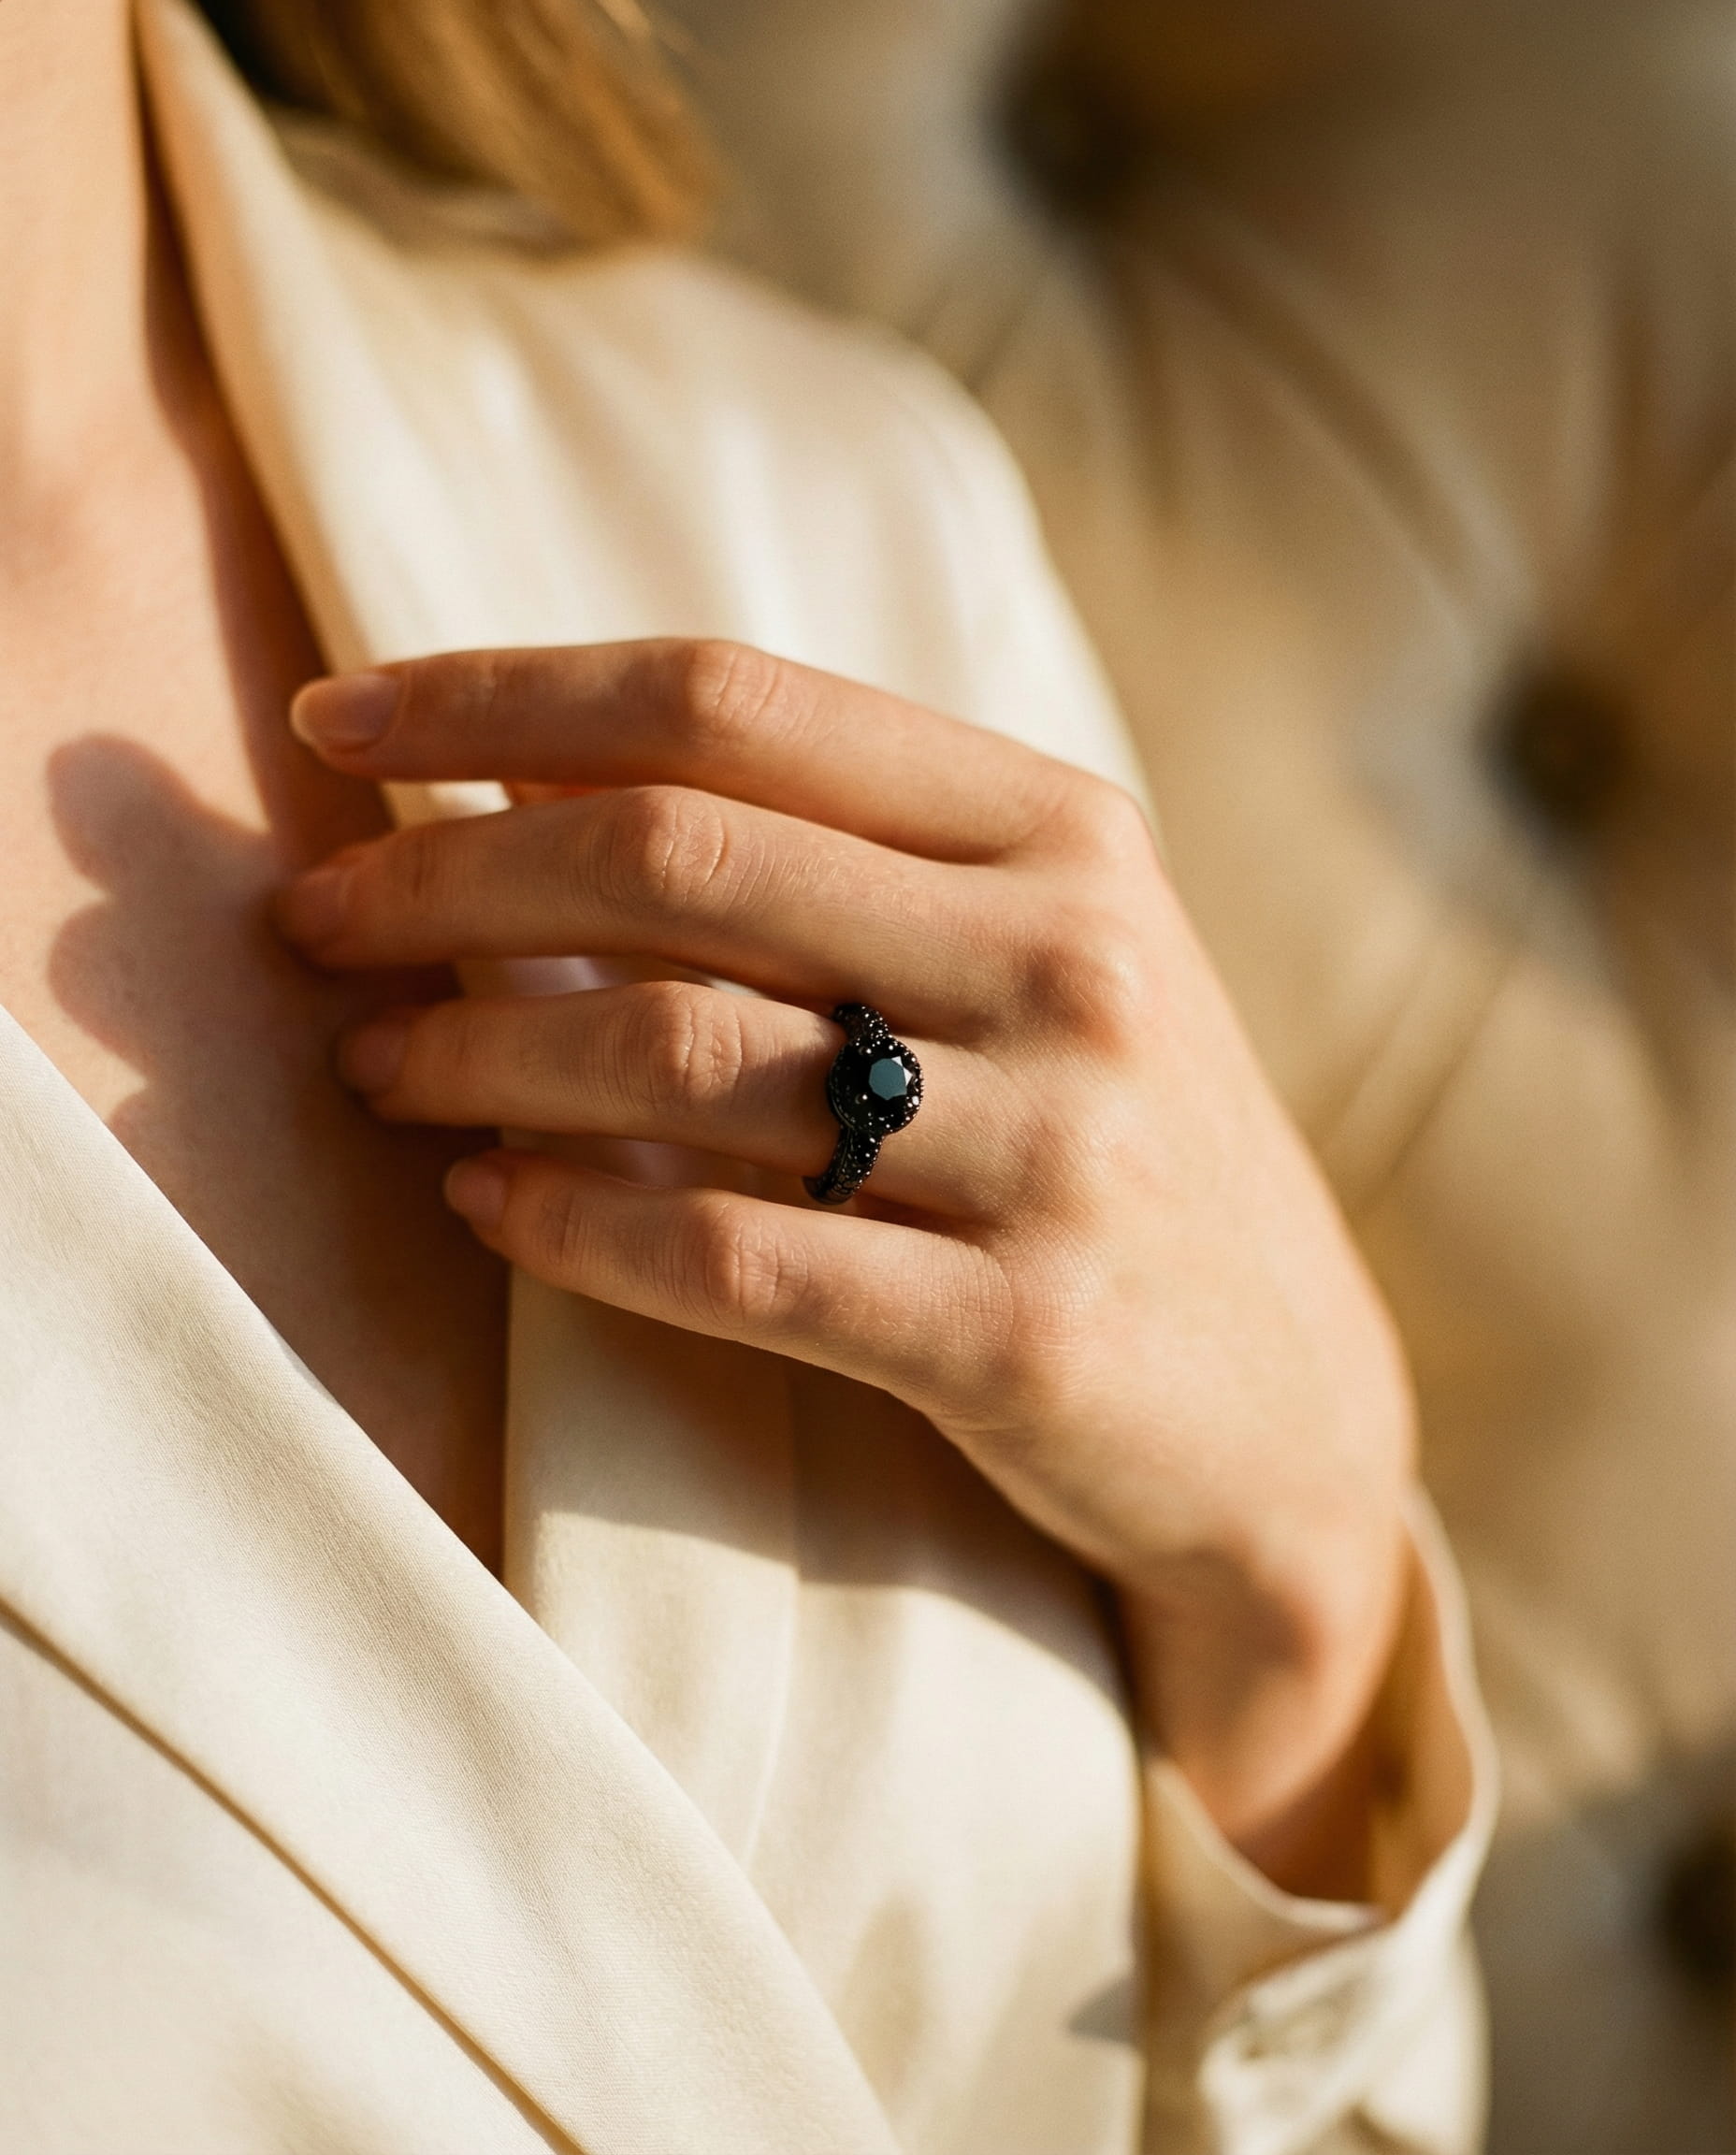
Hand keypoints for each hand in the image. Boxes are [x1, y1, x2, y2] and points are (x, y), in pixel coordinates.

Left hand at [278, 639, 1415, 1889]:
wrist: (1290, 1415)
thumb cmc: (1110, 1152)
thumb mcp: (1034, 961)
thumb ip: (838, 860)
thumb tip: (520, 776)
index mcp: (1063, 829)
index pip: (732, 699)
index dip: (503, 694)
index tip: (334, 723)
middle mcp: (1075, 961)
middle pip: (678, 855)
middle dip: (445, 880)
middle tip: (313, 926)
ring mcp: (1065, 1149)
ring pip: (684, 1054)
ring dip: (479, 1055)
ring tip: (377, 1072)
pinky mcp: (1029, 1334)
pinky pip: (735, 1258)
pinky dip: (573, 1226)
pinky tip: (486, 1210)